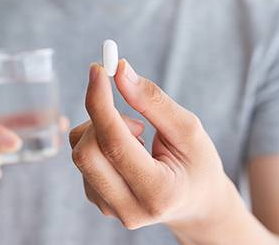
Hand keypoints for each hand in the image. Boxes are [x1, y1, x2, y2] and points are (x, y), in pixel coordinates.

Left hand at [69, 60, 232, 232]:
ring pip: (80, 153)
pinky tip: (129, 152)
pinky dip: (100, 142)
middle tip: (134, 116)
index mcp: (158, 192)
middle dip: (101, 119)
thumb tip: (120, 71)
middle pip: (86, 153)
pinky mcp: (98, 201)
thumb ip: (153, 101)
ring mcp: (110, 209)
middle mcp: (129, 209)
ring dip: (103, 131)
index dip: (101, 103)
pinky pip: (83, 159)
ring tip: (141, 139)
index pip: (114, 144)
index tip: (97, 70)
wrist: (197, 204)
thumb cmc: (198, 164)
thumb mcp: (189, 129)